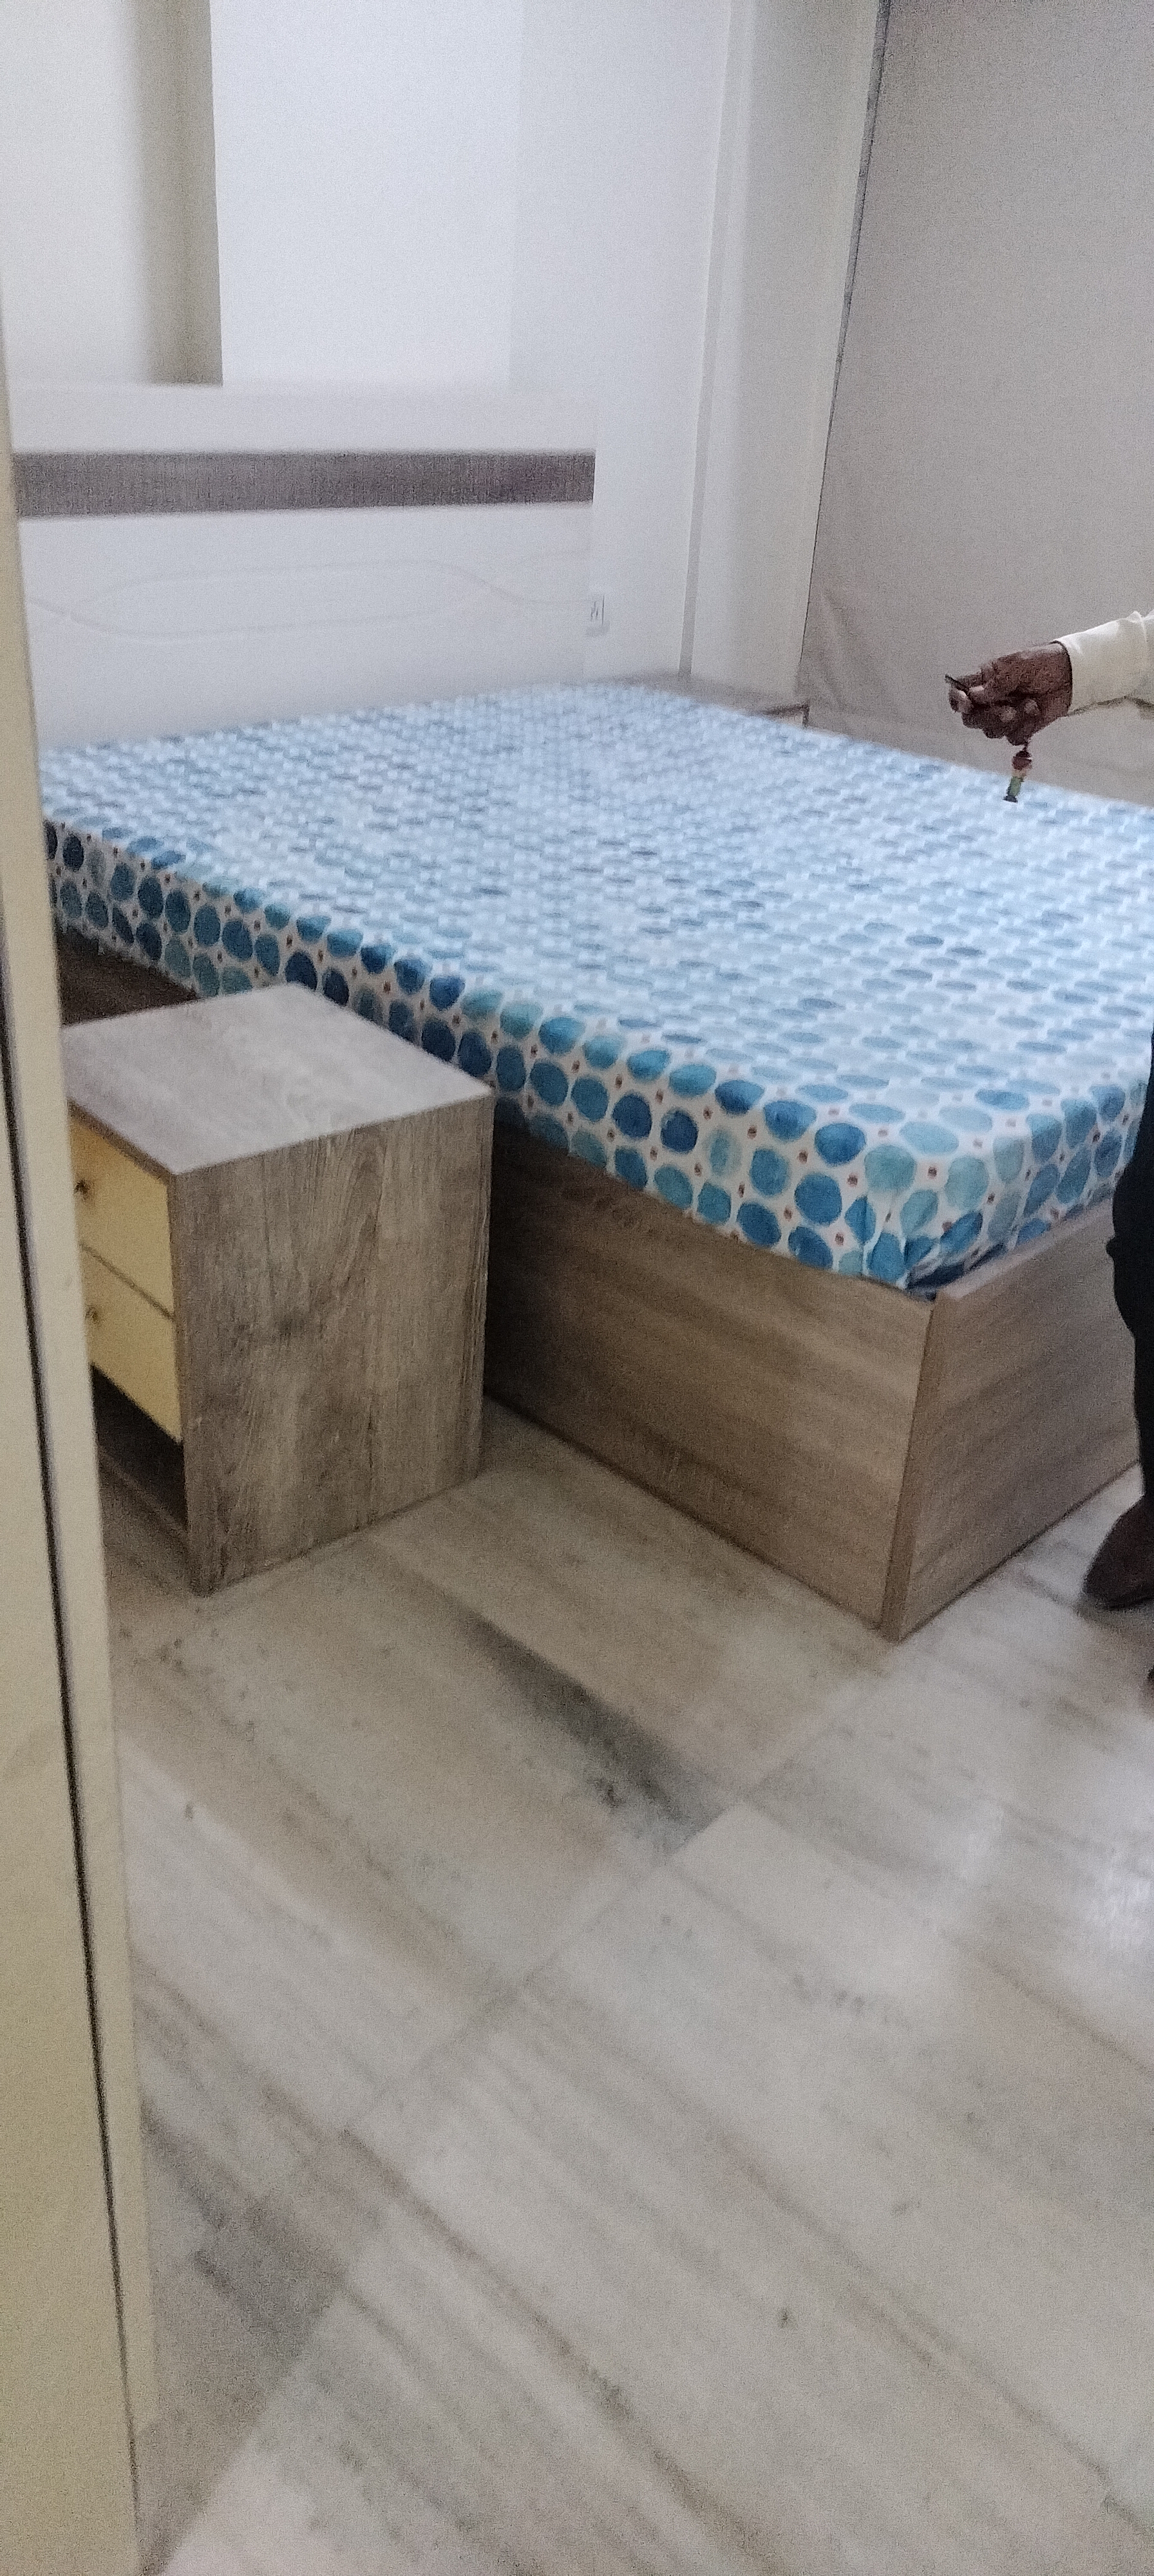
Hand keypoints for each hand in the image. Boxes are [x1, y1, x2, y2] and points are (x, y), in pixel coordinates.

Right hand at [947, 645, 1072, 747]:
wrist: (1073, 675)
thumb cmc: (1044, 662)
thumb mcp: (1021, 665)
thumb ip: (998, 682)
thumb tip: (974, 696)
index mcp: (985, 679)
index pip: (959, 691)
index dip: (958, 700)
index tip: (967, 704)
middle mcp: (990, 699)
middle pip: (971, 718)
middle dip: (989, 717)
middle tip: (1009, 711)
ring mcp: (1004, 715)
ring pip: (991, 731)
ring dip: (1011, 722)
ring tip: (1031, 704)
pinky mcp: (1020, 727)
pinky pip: (1012, 738)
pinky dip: (1025, 728)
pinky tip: (1036, 713)